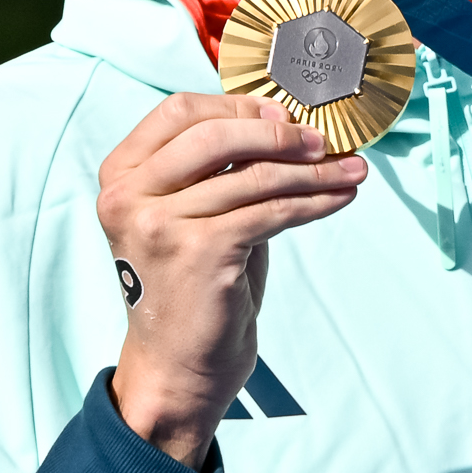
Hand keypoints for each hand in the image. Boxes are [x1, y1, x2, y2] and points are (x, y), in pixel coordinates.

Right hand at [96, 92, 364, 466]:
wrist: (178, 368)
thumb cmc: (191, 290)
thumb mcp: (189, 217)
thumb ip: (215, 171)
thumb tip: (284, 126)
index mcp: (120, 177)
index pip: (179, 112)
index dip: (237, 105)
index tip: (284, 115)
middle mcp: (129, 197)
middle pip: (214, 134)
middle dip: (278, 133)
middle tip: (322, 141)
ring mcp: (159, 224)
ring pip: (254, 176)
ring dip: (313, 171)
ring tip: (351, 170)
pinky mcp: (200, 252)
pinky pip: (272, 211)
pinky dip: (314, 201)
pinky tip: (339, 198)